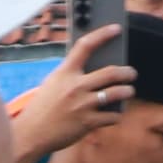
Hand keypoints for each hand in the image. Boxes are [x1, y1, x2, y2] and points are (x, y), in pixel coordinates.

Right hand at [9, 24, 134, 162]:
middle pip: (111, 72)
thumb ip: (71, 75)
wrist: (31, 133)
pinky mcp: (88, 123)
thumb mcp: (53, 83)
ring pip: (117, 93)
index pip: (85, 45)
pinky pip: (112, 116)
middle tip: (131, 73)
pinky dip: (116, 115)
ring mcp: (83, 104)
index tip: (116, 28)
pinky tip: (115, 114)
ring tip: (129, 91)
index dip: (103, 34)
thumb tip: (96, 70)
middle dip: (127, 72)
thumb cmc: (42, 108)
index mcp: (65, 72)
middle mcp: (76, 86)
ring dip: (128, 91)